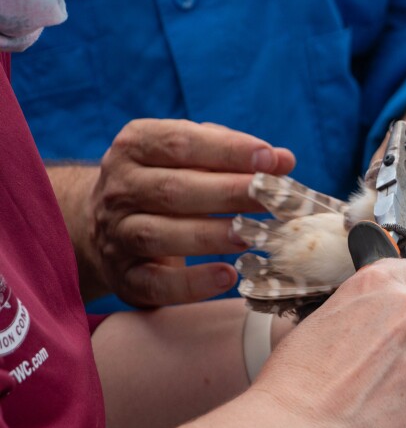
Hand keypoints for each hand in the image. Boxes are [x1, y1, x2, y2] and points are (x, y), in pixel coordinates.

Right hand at [80, 119, 294, 305]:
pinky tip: (228, 276)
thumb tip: (283, 161)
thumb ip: (233, 154)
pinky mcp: (124, 277)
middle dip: (229, 194)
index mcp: (135, 146)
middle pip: (173, 190)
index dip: (228, 150)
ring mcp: (116, 235)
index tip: (270, 160)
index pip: (180, 143)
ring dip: (211, 235)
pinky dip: (192, 284)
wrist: (101, 223)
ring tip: (253, 235)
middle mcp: (119, 189)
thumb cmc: (166, 180)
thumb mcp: (190, 155)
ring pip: (159, 235)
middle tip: (273, 200)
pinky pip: (155, 284)